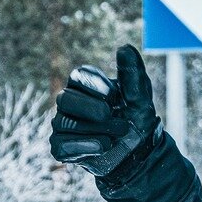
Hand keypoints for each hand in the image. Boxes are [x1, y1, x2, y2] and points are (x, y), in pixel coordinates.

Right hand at [50, 45, 160, 178]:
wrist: (139, 153)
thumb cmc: (136, 119)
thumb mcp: (140, 96)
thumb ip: (132, 73)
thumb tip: (125, 48)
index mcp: (85, 84)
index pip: (78, 75)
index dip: (93, 84)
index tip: (113, 95)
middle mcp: (69, 102)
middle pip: (65, 99)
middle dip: (91, 109)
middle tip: (114, 117)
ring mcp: (63, 125)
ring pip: (64, 123)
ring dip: (94, 129)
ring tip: (117, 134)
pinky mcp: (61, 147)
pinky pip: (61, 145)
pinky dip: (84, 146)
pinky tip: (103, 146)